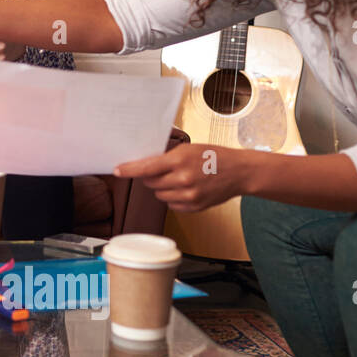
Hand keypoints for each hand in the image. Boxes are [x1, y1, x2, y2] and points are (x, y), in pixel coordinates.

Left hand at [113, 143, 250, 212]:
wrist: (239, 172)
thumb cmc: (214, 157)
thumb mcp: (188, 149)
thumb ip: (167, 157)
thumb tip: (144, 164)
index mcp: (179, 161)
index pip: (145, 168)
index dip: (129, 170)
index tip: (118, 170)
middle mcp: (182, 179)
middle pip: (150, 183)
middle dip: (151, 177)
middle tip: (164, 171)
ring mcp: (189, 195)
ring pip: (159, 195)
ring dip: (162, 188)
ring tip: (178, 179)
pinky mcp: (194, 207)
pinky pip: (171, 205)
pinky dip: (173, 198)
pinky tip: (185, 189)